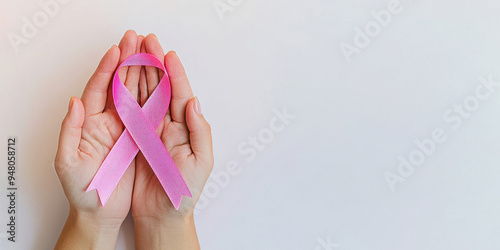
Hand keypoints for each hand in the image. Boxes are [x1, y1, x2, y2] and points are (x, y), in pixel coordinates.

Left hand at [54, 30, 142, 248]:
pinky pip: (149, 113)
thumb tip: (74, 101)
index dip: (108, 67)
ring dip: (143, 72)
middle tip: (139, 39)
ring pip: (136, 94)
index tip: (118, 49)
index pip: (99, 88)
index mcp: (89, 123)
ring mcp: (126, 129)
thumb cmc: (82, 191)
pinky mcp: (140, 139)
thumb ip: (69, 131)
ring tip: (151, 51)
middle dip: (129, 60)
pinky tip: (163, 81)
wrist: (101, 212)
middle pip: (120, 84)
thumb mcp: (67, 163)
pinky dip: (155, 96)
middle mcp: (109, 122)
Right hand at [132, 34, 213, 248]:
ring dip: (140, 73)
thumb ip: (200, 132)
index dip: (175, 73)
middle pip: (161, 88)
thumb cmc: (184, 192)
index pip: (180, 94)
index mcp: (185, 128)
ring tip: (134, 52)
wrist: (162, 215)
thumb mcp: (201, 163)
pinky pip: (130, 113)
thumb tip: (195, 103)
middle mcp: (168, 126)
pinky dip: (126, 95)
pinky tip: (121, 79)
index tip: (168, 54)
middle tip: (147, 42)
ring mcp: (151, 131)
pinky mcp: (135, 140)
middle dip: (155, 64)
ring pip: (145, 96)